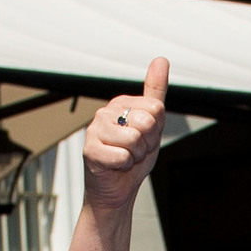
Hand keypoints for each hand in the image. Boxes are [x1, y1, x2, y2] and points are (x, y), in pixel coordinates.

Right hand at [81, 58, 173, 214]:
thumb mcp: (152, 124)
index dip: (157, 130)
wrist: (117, 190)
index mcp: (121, 103)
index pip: (157, 109)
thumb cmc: (133, 158)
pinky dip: (124, 166)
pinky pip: (122, 156)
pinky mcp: (90, 151)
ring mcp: (95, 130)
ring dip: (136, 156)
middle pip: (147, 122)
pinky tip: (115, 166)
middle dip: (147, 143)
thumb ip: (156, 92)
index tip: (145, 139)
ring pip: (135, 140)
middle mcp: (106, 112)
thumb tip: (161, 60)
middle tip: (135, 151)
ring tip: (125, 158)